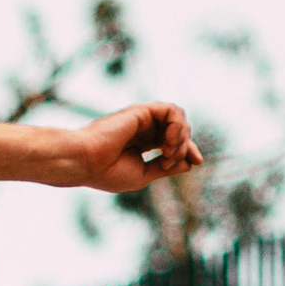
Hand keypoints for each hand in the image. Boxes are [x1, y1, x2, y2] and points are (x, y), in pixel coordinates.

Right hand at [78, 102, 203, 193]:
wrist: (86, 162)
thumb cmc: (107, 173)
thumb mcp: (143, 175)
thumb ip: (166, 168)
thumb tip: (189, 164)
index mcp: (141, 144)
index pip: (172, 143)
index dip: (188, 150)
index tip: (198, 161)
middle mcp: (143, 129)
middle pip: (178, 130)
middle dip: (184, 146)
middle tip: (169, 161)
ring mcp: (143, 119)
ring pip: (178, 118)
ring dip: (180, 136)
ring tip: (168, 151)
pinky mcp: (142, 111)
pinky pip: (171, 110)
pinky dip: (176, 125)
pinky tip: (167, 140)